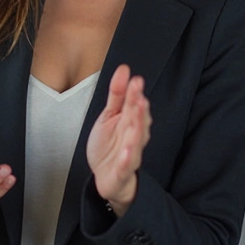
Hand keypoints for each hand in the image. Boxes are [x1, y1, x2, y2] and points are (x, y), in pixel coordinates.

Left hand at [87, 64, 151, 216]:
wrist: (105, 175)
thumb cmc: (110, 144)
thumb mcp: (109, 115)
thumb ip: (117, 93)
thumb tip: (124, 69)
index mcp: (130, 120)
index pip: (134, 104)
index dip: (135, 93)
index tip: (136, 81)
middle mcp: (134, 135)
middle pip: (138, 121)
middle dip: (140, 110)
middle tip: (139, 97)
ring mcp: (130, 153)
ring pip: (137, 142)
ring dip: (138, 130)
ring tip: (137, 119)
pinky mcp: (123, 170)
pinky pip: (126, 165)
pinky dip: (127, 159)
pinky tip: (127, 152)